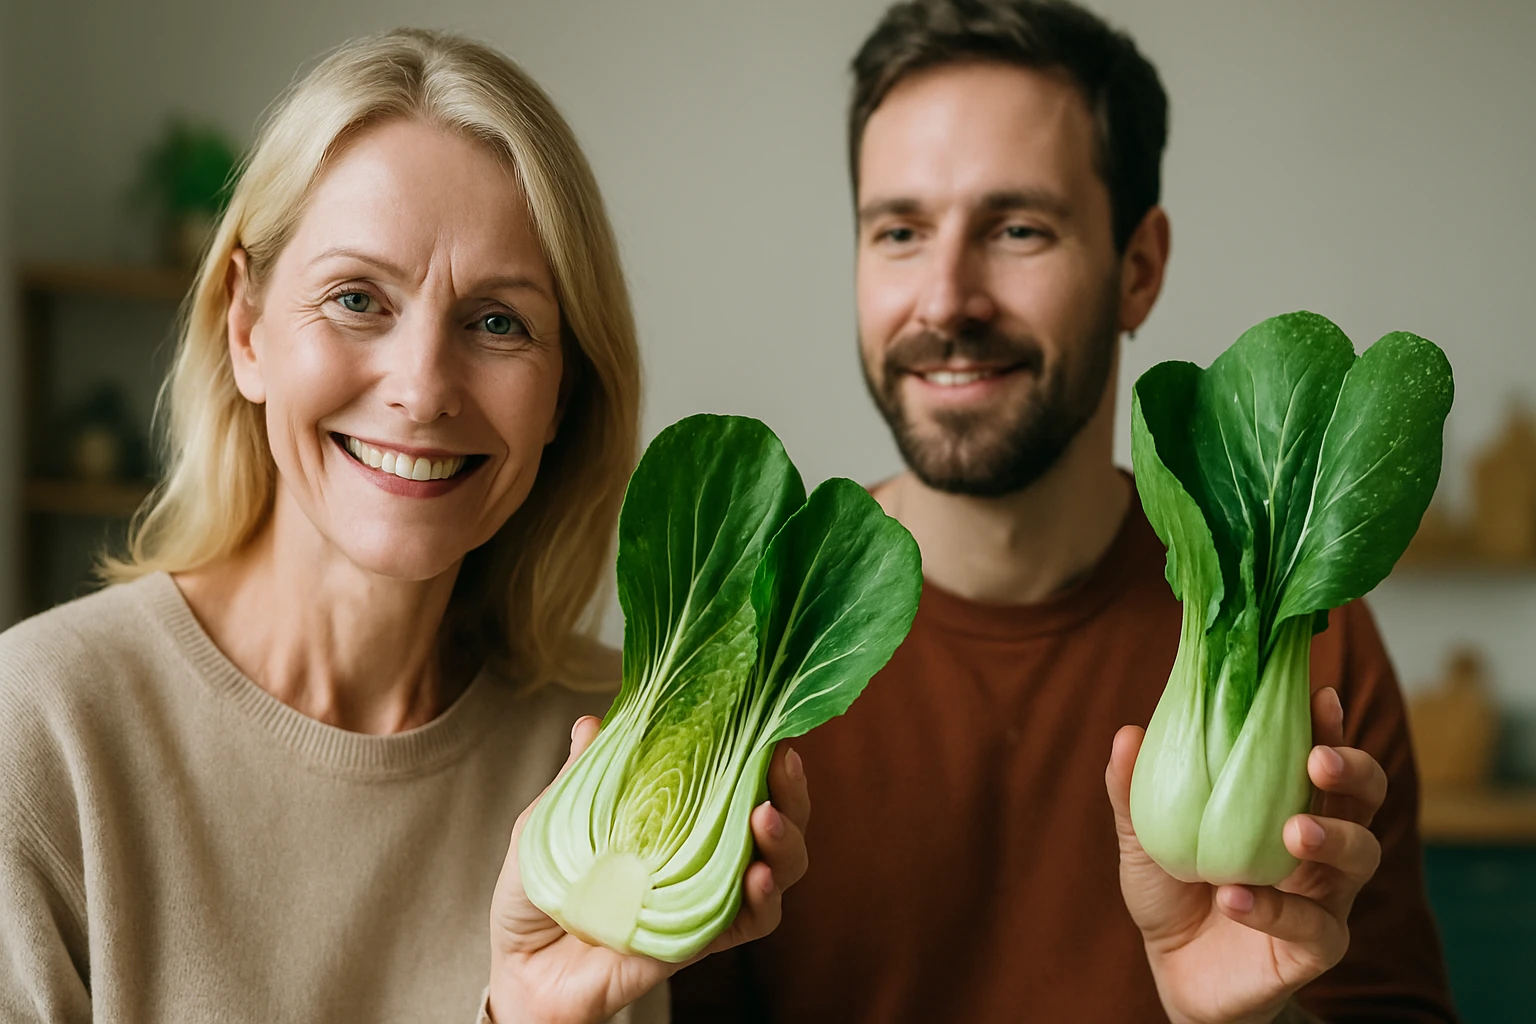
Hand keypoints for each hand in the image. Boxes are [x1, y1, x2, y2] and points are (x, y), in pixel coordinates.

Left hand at [486, 717, 810, 1023]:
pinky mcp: (704, 937)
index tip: (766, 722)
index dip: (759, 749)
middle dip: (790, 787)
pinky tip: (758, 878)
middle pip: (775, 815)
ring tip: (765, 818)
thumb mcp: (550, 822)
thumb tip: (593, 722)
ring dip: (785, 839)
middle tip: (782, 761)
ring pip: (780, 866)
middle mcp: (702, 850)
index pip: (734, 775)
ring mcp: (707, 893)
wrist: (522, 966)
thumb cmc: (537, 893)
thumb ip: (580, 776)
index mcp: (674, 814)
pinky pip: (753, 921)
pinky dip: (765, 900)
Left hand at [1105, 687, 1386, 1023]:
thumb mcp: (1145, 837)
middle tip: (1318, 760)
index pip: (1321, 756)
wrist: (1174, 971)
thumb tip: (1128, 733)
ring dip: (1332, 836)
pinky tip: (1234, 897)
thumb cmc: (1171, 890)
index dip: (1329, 725)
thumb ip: (1135, 791)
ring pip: (1362, 857)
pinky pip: (1315, 926)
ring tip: (1293, 830)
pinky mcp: (1315, 946)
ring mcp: (1324, 895)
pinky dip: (1276, 908)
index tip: (1321, 696)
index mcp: (1283, 804)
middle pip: (1363, 799)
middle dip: (1353, 771)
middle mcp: (1317, 845)